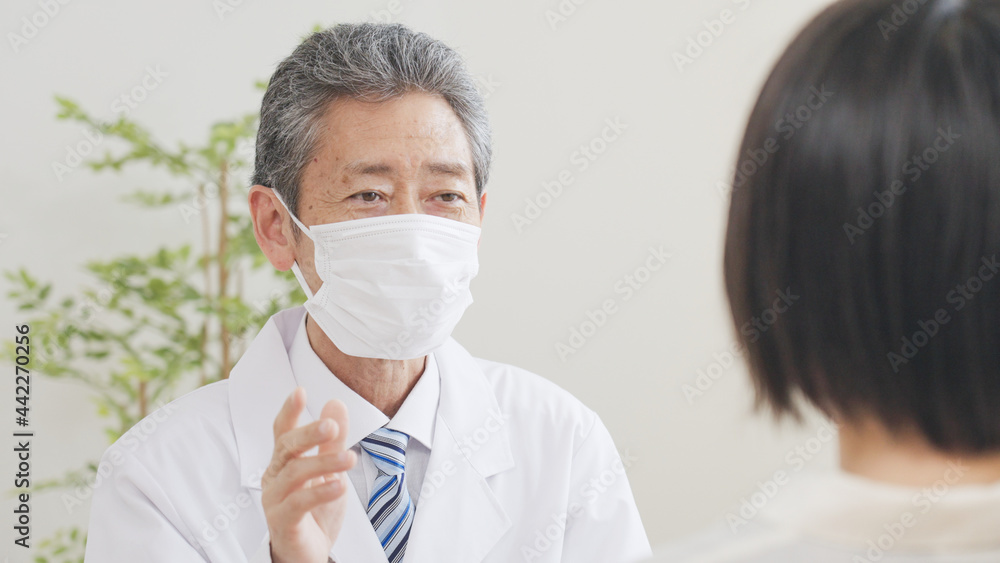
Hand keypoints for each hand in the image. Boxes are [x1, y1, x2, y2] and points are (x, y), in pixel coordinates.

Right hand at [262, 387, 355, 562]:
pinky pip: (298, 504)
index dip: (289, 411)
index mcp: (284, 462)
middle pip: (287, 447)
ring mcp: (275, 500)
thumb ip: (332, 440)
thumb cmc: (316, 511)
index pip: (283, 431)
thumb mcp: (331, 470)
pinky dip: (320, 492)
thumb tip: (335, 403)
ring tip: (350, 457)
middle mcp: (275, 477)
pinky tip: (339, 485)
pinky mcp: (282, 522)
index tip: (299, 391)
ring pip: (295, 473)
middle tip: (331, 425)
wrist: (310, 552)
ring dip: (324, 462)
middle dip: (308, 433)